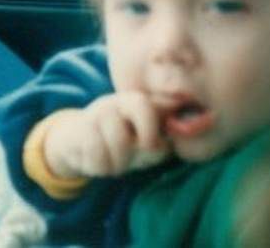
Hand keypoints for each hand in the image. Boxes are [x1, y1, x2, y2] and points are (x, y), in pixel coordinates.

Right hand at [45, 91, 169, 178]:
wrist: (81, 141)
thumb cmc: (123, 140)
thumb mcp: (147, 136)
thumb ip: (167, 133)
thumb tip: (193, 127)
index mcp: (133, 102)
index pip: (141, 105)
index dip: (148, 129)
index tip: (151, 147)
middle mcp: (111, 104)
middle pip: (122, 136)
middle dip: (127, 156)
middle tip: (128, 159)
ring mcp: (92, 117)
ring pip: (107, 147)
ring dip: (115, 164)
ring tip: (115, 162)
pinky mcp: (77, 132)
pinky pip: (94, 156)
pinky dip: (100, 167)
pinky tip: (100, 163)